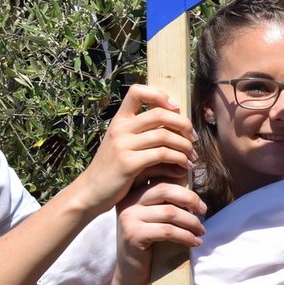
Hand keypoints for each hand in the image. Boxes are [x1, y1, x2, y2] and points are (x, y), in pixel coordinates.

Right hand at [71, 85, 195, 214]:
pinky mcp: (128, 163)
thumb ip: (142, 133)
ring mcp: (123, 145)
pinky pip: (162, 155)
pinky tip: (184, 167)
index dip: (159, 94)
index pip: (137, 91)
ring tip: (192, 156)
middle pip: (159, 114)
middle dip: (183, 124)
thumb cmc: (112, 169)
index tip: (174, 107)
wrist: (90, 192)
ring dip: (185, 146)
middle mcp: (120, 128)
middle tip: (193, 137)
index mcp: (119, 120)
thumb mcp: (123, 145)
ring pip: (164, 135)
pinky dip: (178, 160)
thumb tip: (178, 125)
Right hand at [114, 180, 206, 284]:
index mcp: (133, 193)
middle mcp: (127, 202)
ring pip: (170, 212)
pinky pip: (168, 231)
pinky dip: (186, 236)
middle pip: (165, 190)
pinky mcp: (133, 235)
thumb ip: (165, 200)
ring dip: (192, 222)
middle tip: (204, 211)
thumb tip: (192, 180)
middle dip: (190, 199)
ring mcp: (128, 218)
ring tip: (201, 231)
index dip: (181, 180)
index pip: (158, 176)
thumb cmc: (150, 243)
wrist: (132, 273)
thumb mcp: (155, 217)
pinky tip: (194, 242)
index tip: (198, 200)